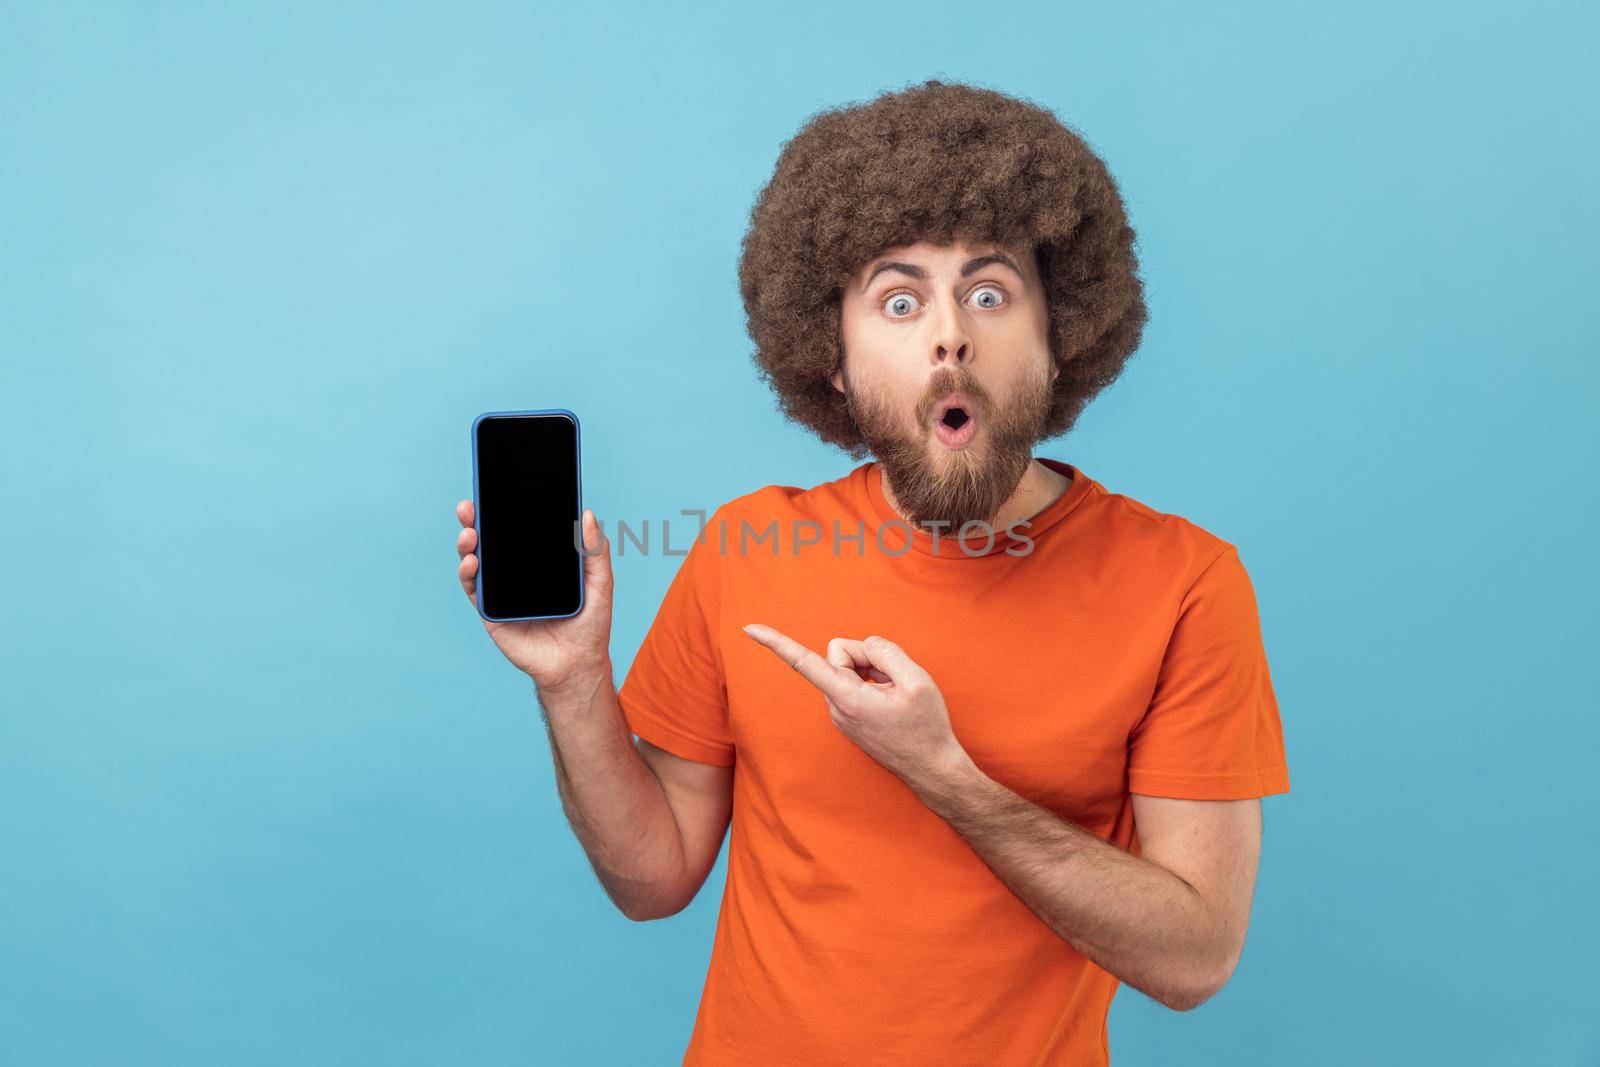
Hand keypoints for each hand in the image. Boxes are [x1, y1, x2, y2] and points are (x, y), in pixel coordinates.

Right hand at [455, 499, 612, 694]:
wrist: (577, 664)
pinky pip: (474, 589)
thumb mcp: (599, 583)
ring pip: (477, 560)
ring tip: (470, 533)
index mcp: (539, 561)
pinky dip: (469, 574)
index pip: (518, 529)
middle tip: (469, 506)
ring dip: (467, 544)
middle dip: (475, 520)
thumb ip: (595, 551)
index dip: (504, 509)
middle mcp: (516, 572)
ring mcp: (501, 591)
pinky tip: (472, 562)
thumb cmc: (590, 624)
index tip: (495, 489)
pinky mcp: (491, 612)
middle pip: (490, 540)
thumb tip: (588, 515)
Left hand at [741, 623, 965, 789]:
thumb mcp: (917, 681)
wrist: (932, 768)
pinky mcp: (848, 717)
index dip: (776, 643)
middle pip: (839, 654)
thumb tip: (867, 646)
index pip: (804, 663)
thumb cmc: (926, 727)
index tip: (748, 628)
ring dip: (873, 672)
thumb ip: (887, 652)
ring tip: (896, 695)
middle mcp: (836, 707)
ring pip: (849, 668)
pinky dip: (873, 683)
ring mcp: (840, 714)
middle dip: (866, 655)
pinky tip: (892, 701)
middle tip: (894, 677)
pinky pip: (855, 683)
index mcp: (846, 698)